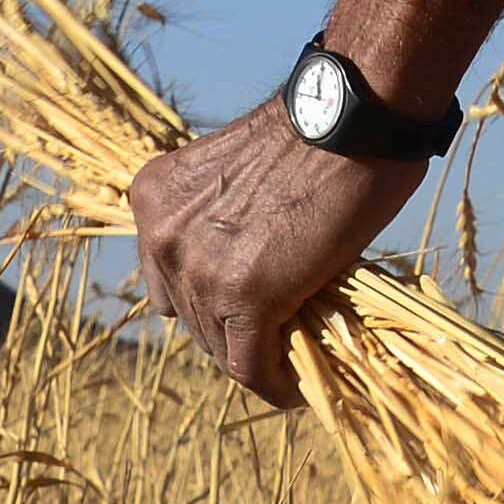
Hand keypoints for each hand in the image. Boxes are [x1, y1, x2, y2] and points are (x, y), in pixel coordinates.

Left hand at [129, 98, 429, 404]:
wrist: (350, 118)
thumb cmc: (316, 133)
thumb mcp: (237, 177)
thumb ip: (223, 223)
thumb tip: (251, 271)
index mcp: (154, 200)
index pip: (170, 279)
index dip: (211, 301)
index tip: (244, 314)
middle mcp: (162, 236)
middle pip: (192, 316)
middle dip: (233, 329)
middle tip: (276, 337)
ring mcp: (199, 270)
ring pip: (220, 346)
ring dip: (257, 353)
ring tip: (291, 357)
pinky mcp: (244, 298)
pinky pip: (251, 365)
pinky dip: (275, 382)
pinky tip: (296, 385)